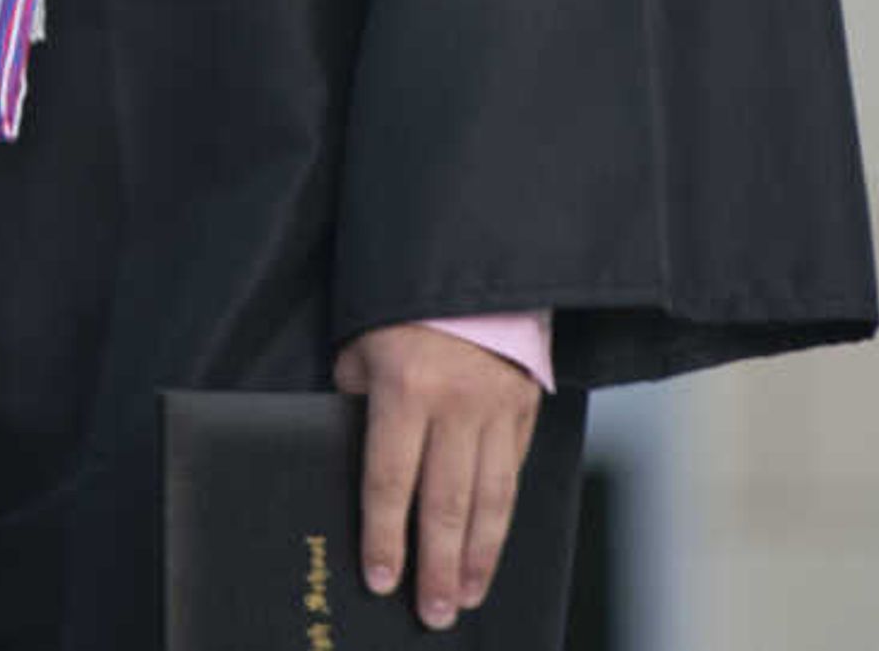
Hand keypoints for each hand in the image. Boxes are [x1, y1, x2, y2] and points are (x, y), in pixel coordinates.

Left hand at [332, 323, 540, 631]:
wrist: (468, 266)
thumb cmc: (400, 308)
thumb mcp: (360, 347)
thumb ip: (356, 404)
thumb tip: (352, 461)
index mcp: (406, 388)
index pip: (390, 481)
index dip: (385, 537)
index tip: (380, 579)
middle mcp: (456, 404)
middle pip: (445, 504)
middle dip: (438, 566)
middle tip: (432, 613)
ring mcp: (498, 408)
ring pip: (491, 500)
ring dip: (478, 557)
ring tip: (466, 597)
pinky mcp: (526, 408)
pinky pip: (514, 475)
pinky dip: (502, 519)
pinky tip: (490, 550)